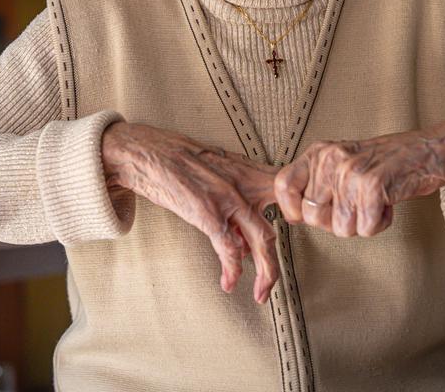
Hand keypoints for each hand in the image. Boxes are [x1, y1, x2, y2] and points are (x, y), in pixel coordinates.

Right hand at [101, 121, 279, 302]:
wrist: (146, 152)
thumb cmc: (177, 159)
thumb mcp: (217, 170)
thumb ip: (236, 196)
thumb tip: (243, 234)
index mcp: (248, 172)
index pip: (287, 194)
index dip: (298, 215)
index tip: (293, 240)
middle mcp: (244, 184)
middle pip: (276, 226)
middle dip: (276, 262)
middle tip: (271, 282)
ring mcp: (228, 198)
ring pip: (261, 241)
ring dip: (265, 274)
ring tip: (259, 293)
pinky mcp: (208, 211)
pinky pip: (228, 248)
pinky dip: (231, 270)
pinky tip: (229, 281)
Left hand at [274, 119, 444, 236]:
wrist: (429, 151)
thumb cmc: (385, 163)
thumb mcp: (342, 164)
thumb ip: (316, 184)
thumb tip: (291, 214)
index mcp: (319, 152)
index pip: (283, 186)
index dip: (293, 210)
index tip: (311, 214)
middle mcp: (330, 158)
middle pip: (313, 217)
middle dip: (337, 221)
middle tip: (358, 204)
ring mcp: (351, 170)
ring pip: (340, 228)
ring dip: (361, 223)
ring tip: (375, 200)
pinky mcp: (373, 185)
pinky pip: (365, 229)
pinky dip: (379, 223)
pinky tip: (387, 203)